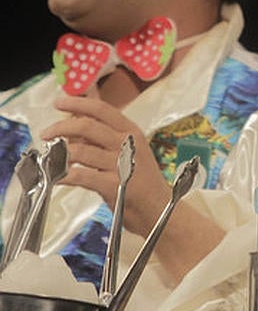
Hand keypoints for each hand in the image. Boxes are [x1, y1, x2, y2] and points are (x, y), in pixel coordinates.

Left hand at [48, 94, 172, 237]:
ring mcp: (121, 164)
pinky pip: (81, 175)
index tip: (60, 103)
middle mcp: (127, 145)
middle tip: (46, 133)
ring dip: (59, 154)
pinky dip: (64, 175)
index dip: (78, 103)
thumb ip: (103, 140)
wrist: (158, 207)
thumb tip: (73, 131)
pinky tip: (57, 177)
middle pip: (88, 126)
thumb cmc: (142, 181)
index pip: (102, 110)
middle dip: (61, 127)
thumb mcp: (128, 152)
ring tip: (50, 158)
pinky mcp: (114, 185)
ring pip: (81, 151)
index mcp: (131, 132)